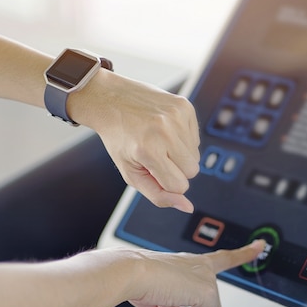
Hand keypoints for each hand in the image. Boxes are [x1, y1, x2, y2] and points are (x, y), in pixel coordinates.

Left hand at [70, 70, 200, 212]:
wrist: (111, 100)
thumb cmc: (119, 138)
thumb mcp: (131, 172)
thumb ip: (158, 194)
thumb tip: (187, 206)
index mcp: (148, 150)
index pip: (179, 185)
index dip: (167, 182)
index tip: (153, 170)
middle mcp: (165, 131)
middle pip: (192, 171)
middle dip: (176, 169)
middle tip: (156, 155)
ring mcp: (176, 116)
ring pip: (196, 155)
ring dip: (180, 153)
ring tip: (159, 141)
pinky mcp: (184, 106)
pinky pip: (196, 137)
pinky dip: (183, 138)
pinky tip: (165, 130)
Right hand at [127, 240, 265, 306]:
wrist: (131, 273)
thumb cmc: (140, 280)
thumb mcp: (165, 300)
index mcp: (193, 263)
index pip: (224, 257)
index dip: (244, 253)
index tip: (260, 245)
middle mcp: (203, 267)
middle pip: (211, 305)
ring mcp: (207, 279)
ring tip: (163, 306)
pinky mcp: (207, 292)